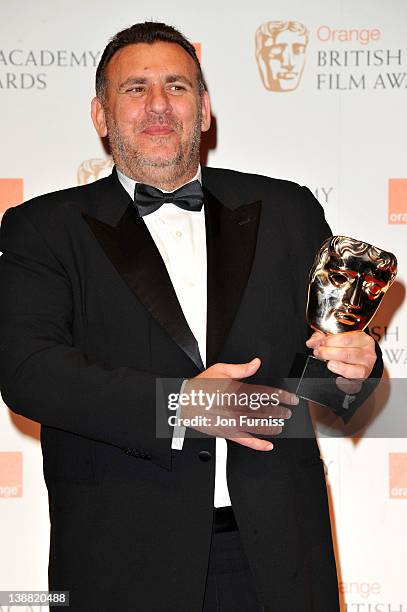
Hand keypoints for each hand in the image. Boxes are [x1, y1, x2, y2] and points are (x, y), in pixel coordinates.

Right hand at [181, 358, 296, 450]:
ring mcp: (232, 421)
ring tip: (281, 425)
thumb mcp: (220, 370)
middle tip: (288, 412)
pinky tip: (268, 445)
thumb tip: (256, 363)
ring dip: (273, 426)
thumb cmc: (201, 386)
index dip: (281, 396)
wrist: (184, 402)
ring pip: (258, 426)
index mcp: (237, 390)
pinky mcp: (226, 432)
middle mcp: (236, 407)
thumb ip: (241, 368)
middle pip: (265, 410)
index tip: (290, 399)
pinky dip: (258, 444)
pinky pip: (245, 441)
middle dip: (280, 412)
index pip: (266, 394)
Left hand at [306, 330, 376, 393]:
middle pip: (346, 353)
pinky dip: (343, 379)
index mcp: (362, 339)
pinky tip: (337, 376)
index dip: (330, 341)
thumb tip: (311, 342)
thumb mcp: (335, 337)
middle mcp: (367, 352)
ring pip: (351, 368)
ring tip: (328, 363)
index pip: (346, 339)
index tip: (320, 344)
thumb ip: (322, 338)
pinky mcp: (363, 378)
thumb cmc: (347, 346)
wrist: (359, 358)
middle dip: (328, 353)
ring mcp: (366, 366)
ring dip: (335, 364)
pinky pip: (353, 380)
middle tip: (319, 353)